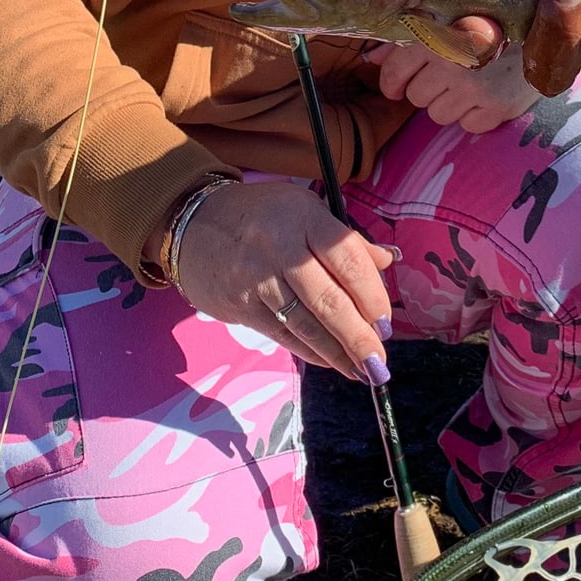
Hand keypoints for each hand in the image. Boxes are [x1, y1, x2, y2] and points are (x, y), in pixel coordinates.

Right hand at [166, 181, 396, 382]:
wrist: (193, 224)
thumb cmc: (261, 215)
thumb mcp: (304, 209)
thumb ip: (344, 238)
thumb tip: (387, 262)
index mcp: (304, 217)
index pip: (347, 258)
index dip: (371, 294)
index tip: (386, 322)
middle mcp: (281, 247)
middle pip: (328, 299)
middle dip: (358, 336)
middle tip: (380, 362)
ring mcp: (258, 278)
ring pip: (305, 323)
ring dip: (337, 352)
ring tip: (362, 371)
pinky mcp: (241, 304)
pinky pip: (282, 334)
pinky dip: (310, 352)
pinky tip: (330, 362)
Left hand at [364, 34, 541, 132]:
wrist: (547, 26)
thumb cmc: (492, 19)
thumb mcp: (448, 17)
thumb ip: (407, 36)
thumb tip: (371, 57)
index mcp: (436, 35)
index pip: (395, 71)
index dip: (392, 81)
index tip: (397, 85)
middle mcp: (452, 62)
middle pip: (416, 97)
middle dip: (426, 88)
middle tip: (446, 75)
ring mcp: (476, 88)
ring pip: (438, 115)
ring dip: (449, 103)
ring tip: (468, 83)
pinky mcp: (498, 107)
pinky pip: (468, 125)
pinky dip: (474, 114)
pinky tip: (486, 94)